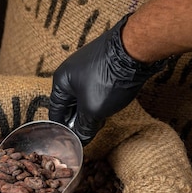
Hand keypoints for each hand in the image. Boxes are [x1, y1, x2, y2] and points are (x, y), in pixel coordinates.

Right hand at [49, 14, 166, 145]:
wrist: (136, 49)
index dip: (62, 130)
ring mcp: (87, 66)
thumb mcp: (93, 110)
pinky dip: (100, 99)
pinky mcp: (103, 64)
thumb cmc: (108, 78)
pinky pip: (96, 87)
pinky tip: (109, 107)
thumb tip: (81, 140)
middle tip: (86, 136)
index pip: (55, 112)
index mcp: (61, 81)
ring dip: (90, 111)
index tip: (69, 143)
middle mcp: (71, 72)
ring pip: (84, 96)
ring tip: (98, 124)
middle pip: (70, 104)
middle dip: (77, 121)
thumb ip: (84, 127)